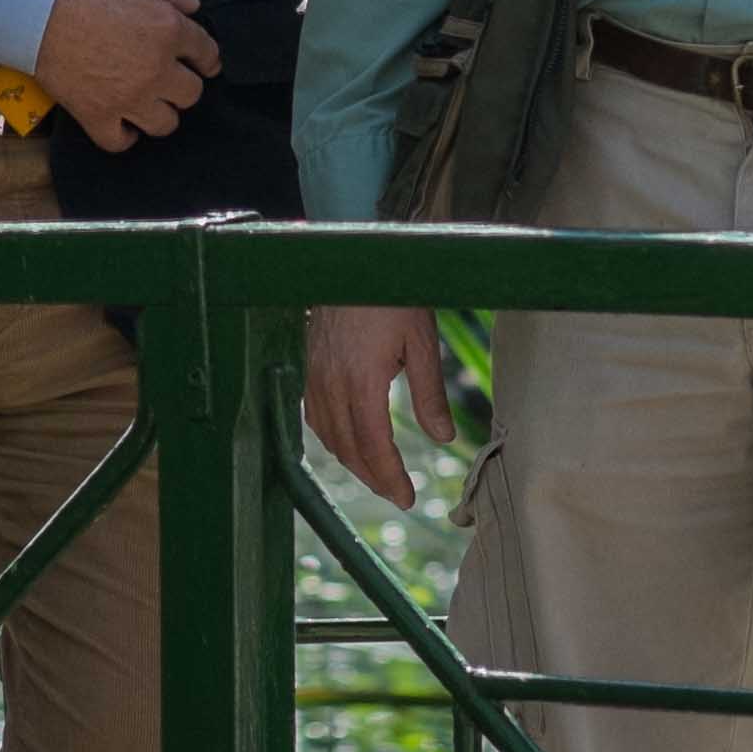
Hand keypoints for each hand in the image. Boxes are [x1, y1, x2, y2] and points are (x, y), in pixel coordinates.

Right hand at [29, 0, 221, 153]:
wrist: (36, 7)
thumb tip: (194, 8)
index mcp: (169, 31)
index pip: (207, 53)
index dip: (206, 57)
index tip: (202, 62)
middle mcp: (157, 70)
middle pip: (191, 94)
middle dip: (183, 85)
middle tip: (169, 77)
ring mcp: (128, 98)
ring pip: (165, 124)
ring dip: (160, 113)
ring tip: (148, 102)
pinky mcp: (96, 115)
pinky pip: (120, 142)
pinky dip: (124, 136)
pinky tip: (122, 123)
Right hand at [305, 305, 456, 510]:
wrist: (354, 253)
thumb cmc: (393, 292)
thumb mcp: (422, 341)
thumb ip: (430, 393)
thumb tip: (444, 437)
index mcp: (361, 380)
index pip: (373, 446)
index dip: (389, 477)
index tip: (407, 498)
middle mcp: (331, 381)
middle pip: (347, 448)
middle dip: (372, 476)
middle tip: (396, 493)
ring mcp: (314, 372)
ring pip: (326, 434)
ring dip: (350, 459)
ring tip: (376, 473)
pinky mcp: (308, 362)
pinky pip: (313, 413)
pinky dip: (330, 435)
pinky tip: (346, 438)